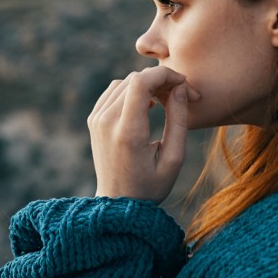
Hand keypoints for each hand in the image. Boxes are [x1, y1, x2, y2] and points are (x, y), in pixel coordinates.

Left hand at [87, 66, 199, 203]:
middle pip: (135, 79)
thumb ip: (179, 120)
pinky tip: (148, 105)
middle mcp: (107, 121)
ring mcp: (96, 119)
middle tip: (182, 96)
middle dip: (162, 80)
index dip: (165, 74)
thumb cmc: (150, 185)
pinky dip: (133, 90)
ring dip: (148, 84)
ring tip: (166, 101)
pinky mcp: (94, 119)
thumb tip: (180, 88)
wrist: (117, 203)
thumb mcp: (174, 158)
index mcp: (127, 132)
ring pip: (125, 82)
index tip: (183, 84)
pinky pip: (114, 91)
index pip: (141, 82)